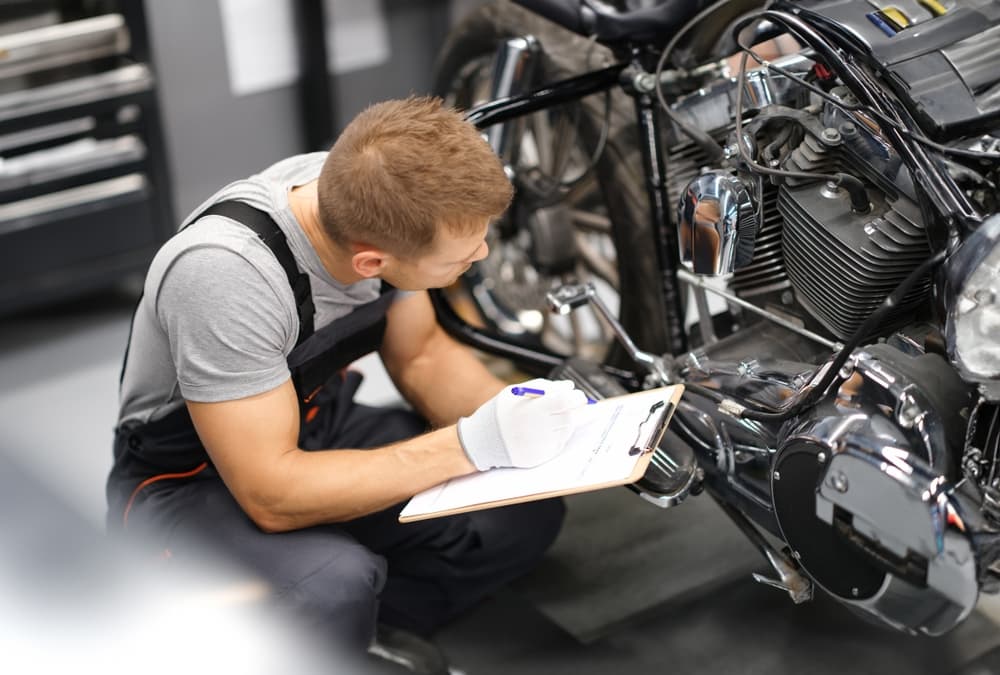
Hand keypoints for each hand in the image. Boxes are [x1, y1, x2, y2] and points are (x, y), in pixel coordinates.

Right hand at [457, 378, 588, 470]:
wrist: (481, 441)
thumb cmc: (499, 413)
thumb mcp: (516, 392)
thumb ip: (544, 387)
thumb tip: (569, 387)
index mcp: (533, 409)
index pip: (565, 401)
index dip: (576, 397)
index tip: (579, 395)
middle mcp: (539, 428)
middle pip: (570, 417)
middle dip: (578, 410)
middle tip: (576, 405)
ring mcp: (541, 445)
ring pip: (567, 431)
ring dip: (567, 422)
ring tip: (550, 418)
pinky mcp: (541, 457)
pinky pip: (558, 444)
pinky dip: (557, 436)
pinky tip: (543, 432)